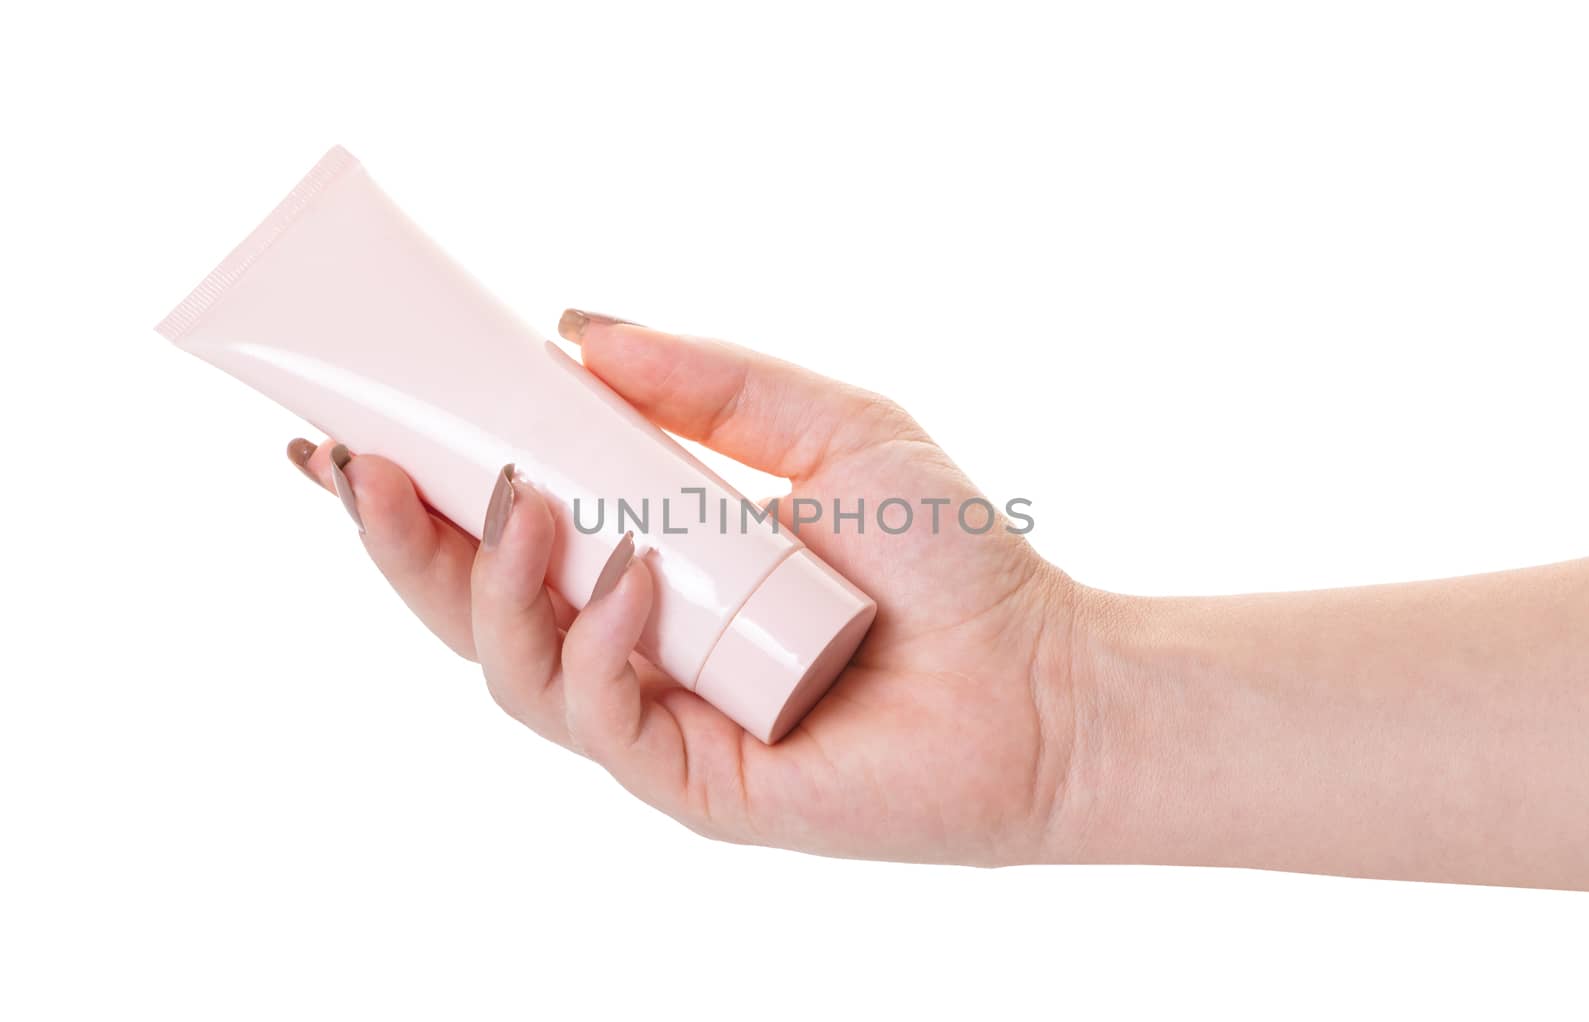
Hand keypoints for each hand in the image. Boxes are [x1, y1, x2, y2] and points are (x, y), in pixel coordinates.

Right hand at [288, 314, 1082, 864]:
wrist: (1046, 683)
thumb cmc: (948, 561)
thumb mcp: (828, 427)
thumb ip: (710, 379)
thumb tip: (575, 327)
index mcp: (647, 571)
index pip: (502, 536)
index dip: (412, 490)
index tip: (337, 429)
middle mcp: (636, 648)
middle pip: (473, 611)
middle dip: (402, 541)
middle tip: (360, 465)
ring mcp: (660, 720)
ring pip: (513, 672)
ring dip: (493, 584)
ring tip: (520, 500)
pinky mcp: (697, 783)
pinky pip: (604, 720)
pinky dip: (598, 645)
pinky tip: (630, 578)